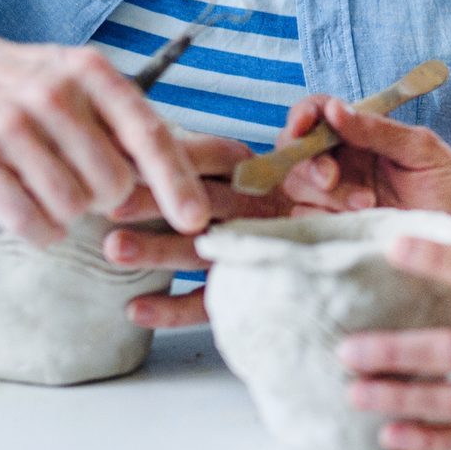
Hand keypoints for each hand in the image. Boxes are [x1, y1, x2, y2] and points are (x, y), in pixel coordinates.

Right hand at [0, 33, 209, 245]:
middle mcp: (55, 93)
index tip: (197, 219)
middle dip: (106, 198)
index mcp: (90, 70)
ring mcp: (12, 125)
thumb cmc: (16, 82)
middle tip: (81, 182)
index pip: (149, 133)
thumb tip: (181, 174)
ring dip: (68, 214)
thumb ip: (118, 117)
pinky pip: (31, 222)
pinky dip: (41, 232)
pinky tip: (34, 215)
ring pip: (73, 207)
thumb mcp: (72, 76)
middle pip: (114, 183)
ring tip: (48, 189)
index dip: (178, 181)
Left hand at [103, 134, 295, 329]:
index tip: (132, 151)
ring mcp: (255, 252)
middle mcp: (259, 211)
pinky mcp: (250, 292)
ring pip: (203, 252)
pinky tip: (135, 309)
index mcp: (258, 175)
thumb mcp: (277, 165)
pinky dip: (172, 309)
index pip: (219, 159)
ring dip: (157, 251)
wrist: (337, 235)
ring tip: (114, 249)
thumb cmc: (284, 202)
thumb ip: (214, 156)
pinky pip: (209, 304)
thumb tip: (148, 140)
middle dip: (157, 202)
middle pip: (207, 202)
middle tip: (113, 202)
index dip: (182, 155)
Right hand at [272, 96, 450, 241]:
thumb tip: (335, 108)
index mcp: (365, 134)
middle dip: (310, 163)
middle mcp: (346, 162)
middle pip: (298, 151)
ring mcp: (339, 197)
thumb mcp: (424, 150)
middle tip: (333, 179)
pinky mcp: (339, 229)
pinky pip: (306, 221)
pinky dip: (322, 219)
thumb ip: (380, 130)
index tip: (305, 126)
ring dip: (326, 194)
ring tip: (369, 204)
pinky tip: (356, 223)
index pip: (319, 113)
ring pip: (298, 187)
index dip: (303, 115)